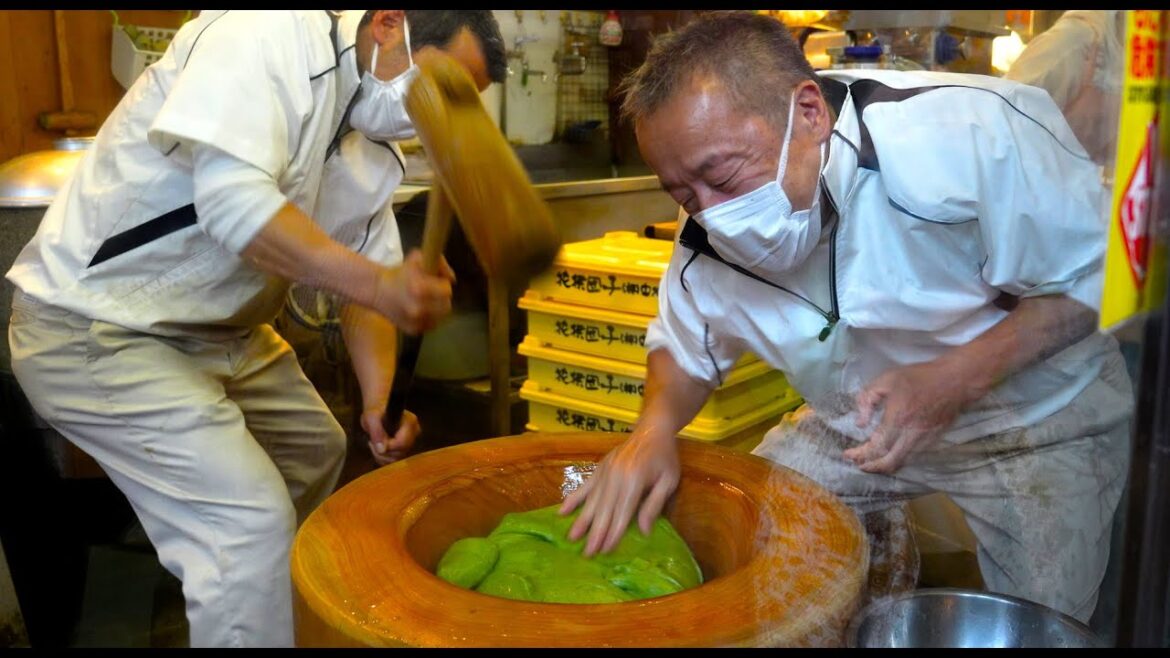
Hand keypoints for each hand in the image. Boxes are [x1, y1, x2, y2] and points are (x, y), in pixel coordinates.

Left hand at [363, 407, 419, 465]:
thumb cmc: (375, 411)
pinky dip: (382, 459)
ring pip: (396, 459)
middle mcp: (414, 434)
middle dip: (382, 451)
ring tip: (374, 443)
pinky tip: (378, 448)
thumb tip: (382, 450)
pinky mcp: (404, 450)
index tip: (376, 441)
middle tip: (372, 442)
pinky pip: (393, 462)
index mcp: (410, 423)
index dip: (388, 446)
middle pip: (400, 453)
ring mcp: (410, 443)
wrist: (378, 412)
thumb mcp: (371, 417)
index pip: (402, 443)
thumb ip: (376, 431)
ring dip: (380, 455)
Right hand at [374, 250, 454, 333]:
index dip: (444, 284)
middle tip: (434, 293)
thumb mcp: (418, 259)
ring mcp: (415, 322)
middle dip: (442, 298)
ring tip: (427, 301)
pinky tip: (421, 310)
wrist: (377, 290)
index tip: (438, 282)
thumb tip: (452, 279)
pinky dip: (429, 318)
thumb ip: (439, 263)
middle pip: (446, 306)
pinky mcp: (412, 330)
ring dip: (437, 309)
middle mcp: (418, 308)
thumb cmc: (399, 272)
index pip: (447, 290)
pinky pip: (430, 325)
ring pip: (440, 317)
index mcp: (419, 289)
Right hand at [559, 432, 679, 556]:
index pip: (622, 513)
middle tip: (586, 554)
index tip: (604, 551)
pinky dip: (573, 499)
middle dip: (595, 533)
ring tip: (571, 538)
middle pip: (603, 510)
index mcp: (634, 480)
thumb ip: (654, 504)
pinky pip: (584, 486)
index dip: (613, 533)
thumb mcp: (669, 481)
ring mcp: (605, 471)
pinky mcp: (599, 468)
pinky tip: (562, 511)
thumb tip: (643, 531)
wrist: (652, 430)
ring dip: (581, 520)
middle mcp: (615, 476)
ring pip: (591, 500)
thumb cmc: (665, 457)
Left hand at [845, 358, 980, 473]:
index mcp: (898, 419)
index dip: (860, 455)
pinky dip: (898, 459)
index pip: (876, 447)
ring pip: (902, 463)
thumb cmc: (919, 378)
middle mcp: (912, 434)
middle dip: (871, 467)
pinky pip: (913, 457)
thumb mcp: (885, 380)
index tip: (848, 454)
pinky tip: (890, 454)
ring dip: (884, 466)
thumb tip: (860, 423)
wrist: (955, 381)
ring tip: (871, 462)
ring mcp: (925, 440)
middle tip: (858, 463)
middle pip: (889, 463)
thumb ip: (867, 400)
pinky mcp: (934, 441)